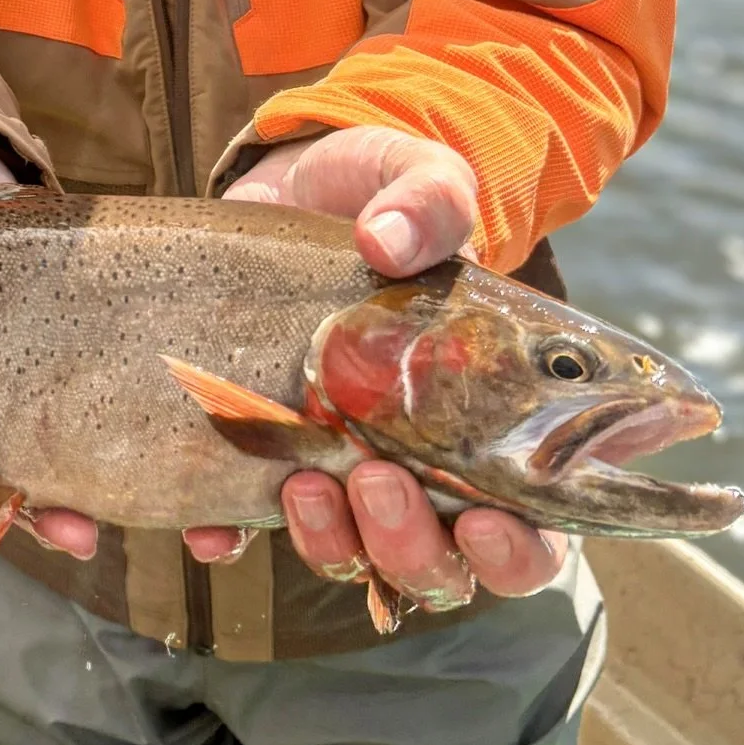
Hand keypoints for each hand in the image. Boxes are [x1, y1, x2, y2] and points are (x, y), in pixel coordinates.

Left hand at [183, 127, 565, 605]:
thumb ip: (428, 202)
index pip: (532, 530)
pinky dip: (229, 535)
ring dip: (331, 543)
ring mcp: (341, 463)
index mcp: (491, 419)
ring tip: (306, 479)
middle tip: (377, 479)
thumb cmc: (386, 195)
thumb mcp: (422, 179)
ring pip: (350, 556)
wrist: (297, 183)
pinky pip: (247, 522)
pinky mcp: (268, 449)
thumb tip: (387, 240)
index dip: (518, 550)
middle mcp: (422, 462)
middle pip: (437, 565)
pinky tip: (211, 525)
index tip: (483, 518)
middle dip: (410, 548)